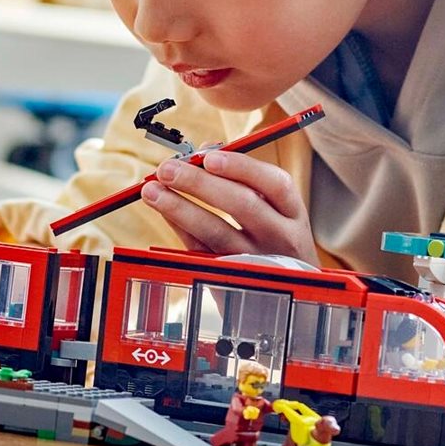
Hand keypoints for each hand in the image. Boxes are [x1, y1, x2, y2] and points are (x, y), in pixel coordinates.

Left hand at [143, 148, 318, 263]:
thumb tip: (204, 151)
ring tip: (152, 190)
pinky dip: (180, 229)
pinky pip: (201, 251)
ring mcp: (255, 262)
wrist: (286, 294)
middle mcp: (281, 238)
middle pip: (243, 206)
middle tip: (167, 169)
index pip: (275, 183)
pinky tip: (164, 212)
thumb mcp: (274, 210)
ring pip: (216, 232)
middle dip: (200, 184)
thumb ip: (243, 179)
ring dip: (180, 208)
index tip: (209, 157)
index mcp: (293, 213)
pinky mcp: (231, 278)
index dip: (241, 167)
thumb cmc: (275, 239)